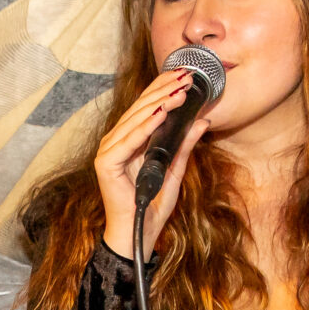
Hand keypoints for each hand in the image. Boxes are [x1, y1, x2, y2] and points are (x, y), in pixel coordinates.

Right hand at [95, 63, 208, 260]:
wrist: (138, 234)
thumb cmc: (153, 205)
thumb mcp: (175, 169)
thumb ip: (185, 145)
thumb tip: (202, 120)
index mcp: (128, 140)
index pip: (145, 107)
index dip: (163, 89)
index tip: (185, 76)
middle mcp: (115, 142)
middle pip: (140, 109)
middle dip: (164, 91)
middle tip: (186, 77)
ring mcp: (108, 152)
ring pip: (135, 120)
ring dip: (158, 103)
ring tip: (179, 91)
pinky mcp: (106, 164)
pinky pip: (128, 141)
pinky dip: (144, 127)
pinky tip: (160, 114)